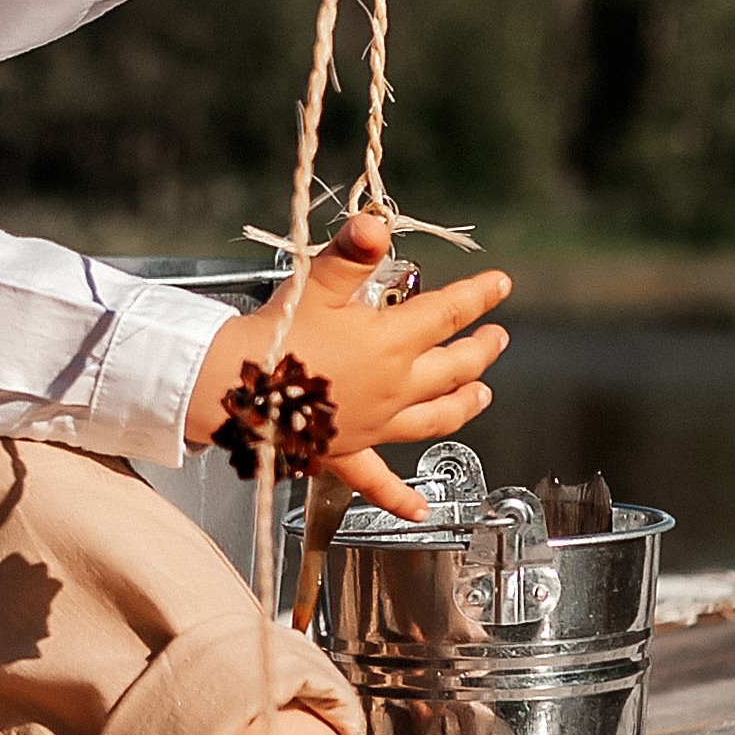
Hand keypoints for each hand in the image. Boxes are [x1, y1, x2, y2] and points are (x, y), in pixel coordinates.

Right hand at [185, 210, 509, 519]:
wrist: (234, 387)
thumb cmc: (273, 336)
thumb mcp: (313, 283)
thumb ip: (351, 254)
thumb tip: (376, 224)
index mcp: (390, 343)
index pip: (447, 314)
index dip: (478, 296)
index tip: (500, 286)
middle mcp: (394, 387)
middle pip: (453, 367)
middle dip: (482, 350)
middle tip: (498, 338)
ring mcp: (375, 423)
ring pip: (436, 417)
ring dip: (465, 405)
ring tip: (483, 396)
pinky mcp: (346, 451)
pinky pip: (379, 480)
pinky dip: (400, 497)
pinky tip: (419, 510)